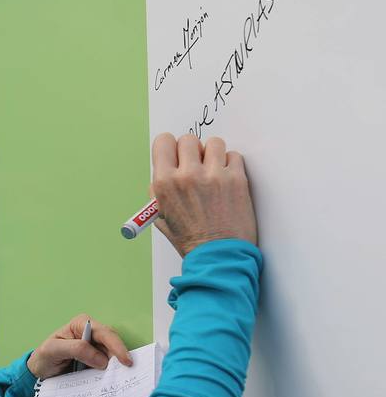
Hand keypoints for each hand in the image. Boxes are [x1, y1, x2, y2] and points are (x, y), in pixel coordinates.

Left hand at [27, 316, 132, 378]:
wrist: (40, 372)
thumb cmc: (44, 356)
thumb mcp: (53, 350)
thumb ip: (76, 349)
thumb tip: (101, 359)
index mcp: (82, 324)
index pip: (103, 333)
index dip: (116, 346)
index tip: (125, 361)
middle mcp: (91, 333)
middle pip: (112, 343)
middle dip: (120, 357)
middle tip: (127, 374)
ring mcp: (95, 348)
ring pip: (113, 355)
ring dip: (117, 366)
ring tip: (122, 379)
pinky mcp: (96, 361)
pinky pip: (108, 366)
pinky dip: (112, 372)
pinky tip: (114, 380)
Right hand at [151, 133, 256, 257]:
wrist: (219, 257)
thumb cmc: (190, 240)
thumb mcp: (161, 216)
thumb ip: (160, 189)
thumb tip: (166, 168)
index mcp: (164, 183)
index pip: (163, 141)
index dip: (170, 147)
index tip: (176, 154)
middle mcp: (187, 175)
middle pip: (188, 139)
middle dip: (192, 151)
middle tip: (196, 164)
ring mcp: (213, 176)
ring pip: (213, 142)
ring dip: (213, 154)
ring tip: (214, 171)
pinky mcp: (237, 179)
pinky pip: (234, 155)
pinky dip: (231, 164)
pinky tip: (227, 180)